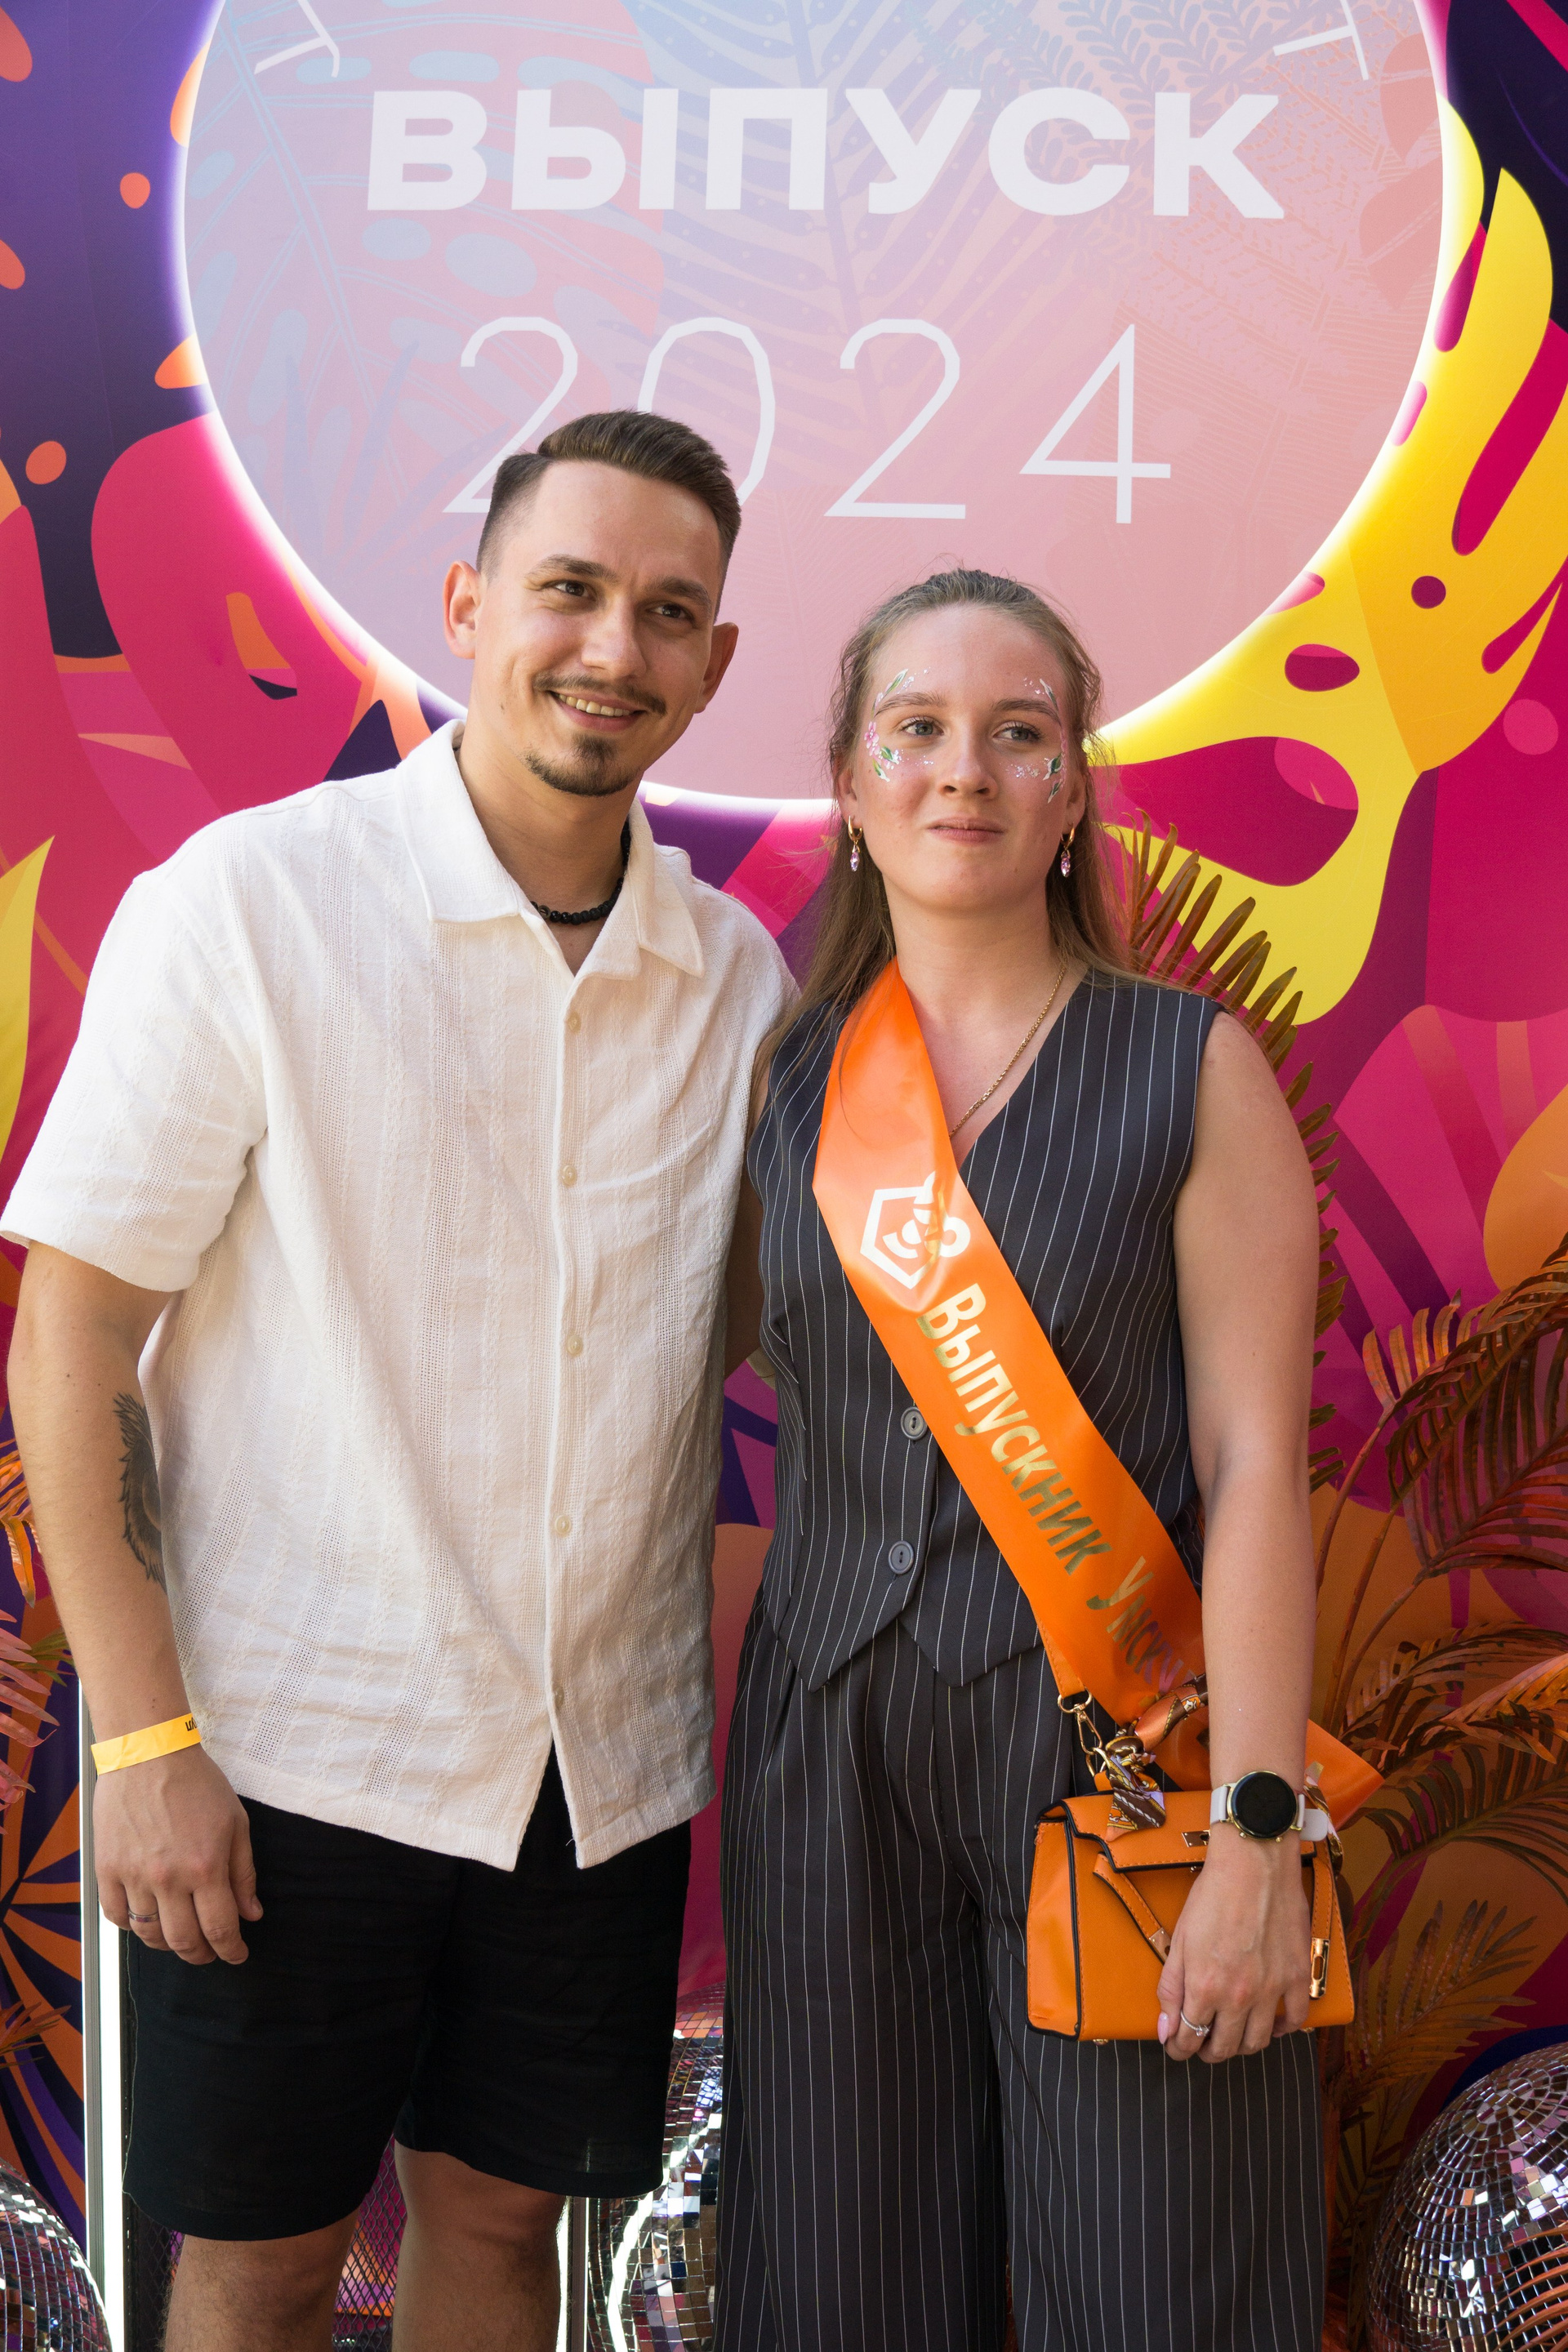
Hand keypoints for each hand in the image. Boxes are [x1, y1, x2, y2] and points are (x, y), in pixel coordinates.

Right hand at [95, 1745, 261, 1964]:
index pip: (219, 1928)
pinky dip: (132, 1928)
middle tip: (211, 1952)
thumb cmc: (197, 1783)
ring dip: (168, 1945)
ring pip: (149, 1935)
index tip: (236, 1956)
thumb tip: (251, 1914)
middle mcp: (168, 1879)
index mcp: (205, 1867)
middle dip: (202, 1955)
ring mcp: (133, 1876)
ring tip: (181, 1938)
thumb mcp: (236, 1822)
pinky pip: (117, 1916)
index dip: (231, 1950)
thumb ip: (243, 1873)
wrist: (149, 1754)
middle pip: (184, 1941)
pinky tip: (147, 1921)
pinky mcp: (106, 1869)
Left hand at [1156, 1827, 1310, 2061]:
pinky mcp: (1297, 1977)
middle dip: (1208, 2052)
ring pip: (1257, 2042)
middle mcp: (1238, 1996)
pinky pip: (1294, 2020)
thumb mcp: (1180, 1939)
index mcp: (1204, 1987)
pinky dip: (1282, 2030)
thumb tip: (1165, 2030)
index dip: (1179, 2048)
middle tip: (1203, 2045)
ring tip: (1233, 2036)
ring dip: (1241, 2047)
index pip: (1188, 2038)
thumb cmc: (1213, 1896)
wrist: (1254, 1864)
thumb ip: (1170, 1988)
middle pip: (1223, 2047)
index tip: (1177, 2047)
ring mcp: (1271, 1989)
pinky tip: (1271, 2026)